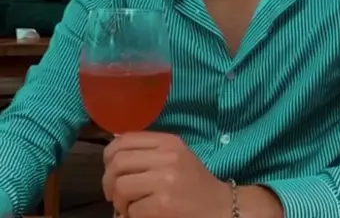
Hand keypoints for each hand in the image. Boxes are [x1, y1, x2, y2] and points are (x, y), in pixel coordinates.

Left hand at [103, 132, 231, 217]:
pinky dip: (130, 215)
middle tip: (114, 194)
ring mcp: (165, 181)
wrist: (220, 207)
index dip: (110, 154)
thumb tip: (115, 149)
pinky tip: (141, 215)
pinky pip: (131, 209)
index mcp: (169, 141)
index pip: (125, 139)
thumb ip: (149, 150)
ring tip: (127, 206)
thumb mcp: (175, 156)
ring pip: (121, 186)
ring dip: (118, 201)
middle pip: (118, 162)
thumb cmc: (194, 182)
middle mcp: (167, 157)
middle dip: (109, 181)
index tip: (111, 169)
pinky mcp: (163, 206)